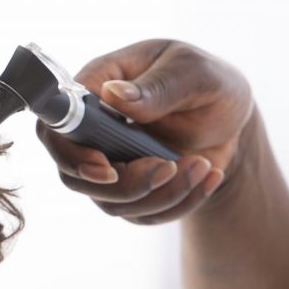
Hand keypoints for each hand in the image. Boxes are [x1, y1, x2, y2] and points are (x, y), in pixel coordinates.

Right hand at [39, 39, 254, 223]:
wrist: (232, 118)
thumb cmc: (207, 82)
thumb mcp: (194, 73)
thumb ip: (157, 86)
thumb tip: (113, 96)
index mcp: (96, 88)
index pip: (56, 126)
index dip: (70, 154)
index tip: (108, 167)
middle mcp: (92, 131)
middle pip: (76, 176)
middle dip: (124, 184)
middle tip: (168, 166)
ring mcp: (108, 164)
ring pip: (110, 202)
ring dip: (160, 194)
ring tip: (202, 165)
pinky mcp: (130, 191)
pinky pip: (142, 215)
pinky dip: (179, 203)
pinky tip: (208, 176)